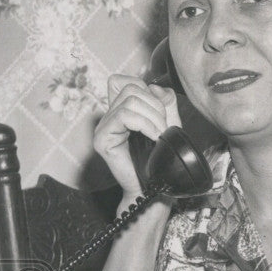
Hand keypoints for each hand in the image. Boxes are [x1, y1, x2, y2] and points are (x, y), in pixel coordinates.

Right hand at [94, 75, 181, 197]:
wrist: (154, 189)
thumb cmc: (161, 160)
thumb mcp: (170, 124)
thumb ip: (166, 102)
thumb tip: (155, 88)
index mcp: (122, 111)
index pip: (126, 81)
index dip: (146, 90)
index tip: (159, 113)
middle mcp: (110, 117)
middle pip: (130, 88)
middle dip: (155, 106)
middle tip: (163, 129)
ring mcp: (103, 127)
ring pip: (129, 100)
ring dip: (153, 117)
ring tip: (159, 135)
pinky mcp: (102, 139)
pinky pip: (124, 116)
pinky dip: (145, 124)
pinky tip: (154, 137)